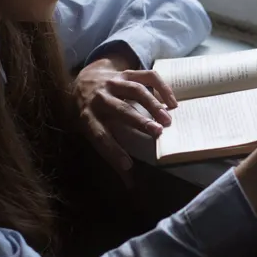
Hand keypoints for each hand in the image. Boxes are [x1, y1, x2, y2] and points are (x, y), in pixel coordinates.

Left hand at [73, 56, 177, 182]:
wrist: (83, 79)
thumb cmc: (91, 114)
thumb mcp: (92, 133)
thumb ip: (112, 155)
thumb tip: (130, 185)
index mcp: (88, 118)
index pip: (99, 136)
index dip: (113, 151)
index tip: (128, 166)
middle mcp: (99, 99)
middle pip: (120, 109)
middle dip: (139, 120)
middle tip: (158, 132)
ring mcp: (113, 82)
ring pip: (135, 90)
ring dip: (153, 104)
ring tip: (169, 118)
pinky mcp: (126, 72)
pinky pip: (146, 76)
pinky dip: (162, 87)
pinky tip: (172, 102)